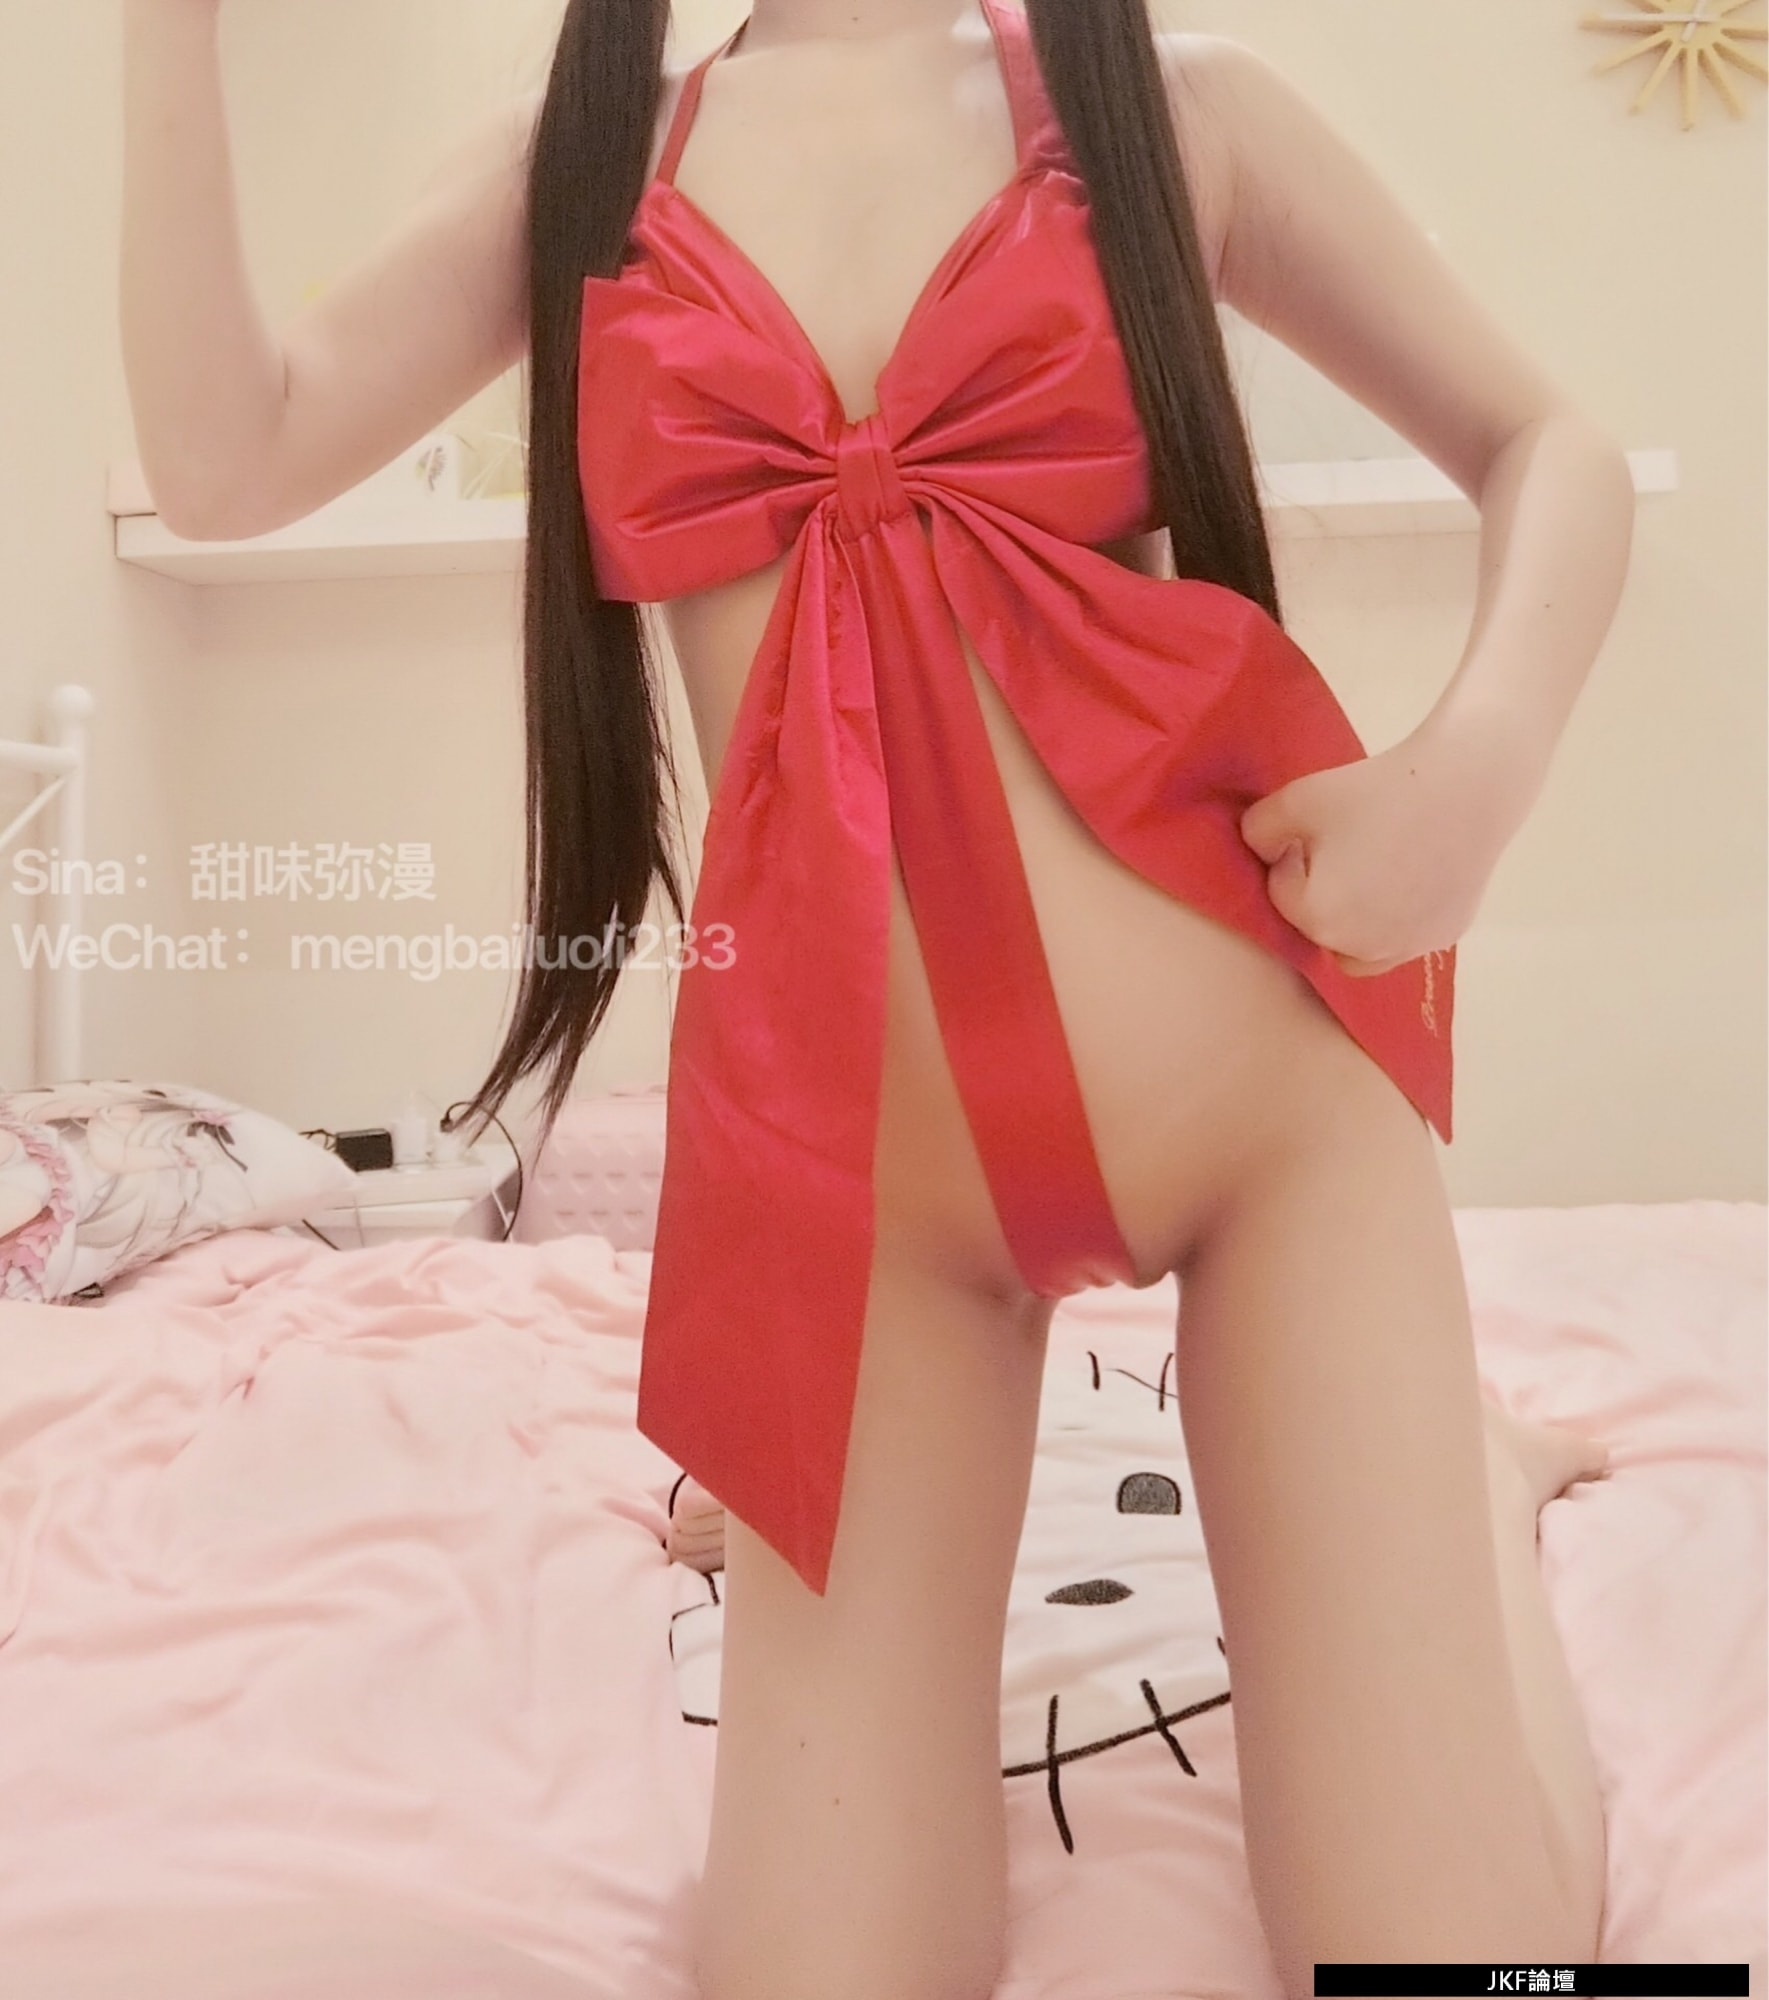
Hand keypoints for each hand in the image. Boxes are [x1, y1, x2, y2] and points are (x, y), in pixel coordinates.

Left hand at [1239, 723, 1525, 977]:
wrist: (1467, 786)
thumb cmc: (1376, 791)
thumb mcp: (1296, 800)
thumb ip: (1258, 831)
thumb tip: (1260, 852)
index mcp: (1320, 919)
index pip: (1281, 895)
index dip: (1291, 858)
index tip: (1316, 828)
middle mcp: (1362, 949)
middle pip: (1319, 925)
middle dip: (1320, 891)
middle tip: (1343, 844)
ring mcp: (1408, 947)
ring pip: (1358, 947)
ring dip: (1352, 920)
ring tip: (1370, 868)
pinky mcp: (1445, 934)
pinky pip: (1404, 937)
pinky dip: (1395, 917)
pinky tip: (1408, 874)